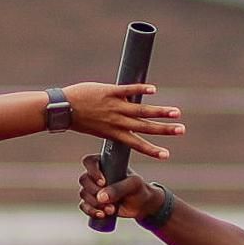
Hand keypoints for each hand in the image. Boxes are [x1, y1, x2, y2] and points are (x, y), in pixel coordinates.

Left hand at [62, 82, 183, 158]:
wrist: (62, 108)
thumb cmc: (78, 119)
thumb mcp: (98, 127)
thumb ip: (114, 125)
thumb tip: (128, 119)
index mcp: (114, 133)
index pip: (137, 143)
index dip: (152, 150)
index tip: (166, 155)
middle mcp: (117, 122)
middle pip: (145, 127)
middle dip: (164, 130)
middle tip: (181, 131)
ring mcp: (114, 106)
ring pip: (141, 110)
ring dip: (160, 112)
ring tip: (176, 113)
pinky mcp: (110, 92)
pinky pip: (128, 90)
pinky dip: (141, 89)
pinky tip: (154, 90)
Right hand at [77, 155, 166, 227]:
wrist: (141, 204)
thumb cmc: (138, 188)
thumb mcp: (133, 185)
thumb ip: (119, 188)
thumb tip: (101, 197)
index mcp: (105, 163)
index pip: (90, 161)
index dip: (93, 171)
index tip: (103, 182)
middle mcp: (95, 175)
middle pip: (84, 179)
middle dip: (94, 191)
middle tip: (107, 199)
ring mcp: (92, 189)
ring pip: (83, 193)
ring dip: (95, 203)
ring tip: (111, 209)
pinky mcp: (92, 202)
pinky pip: (84, 206)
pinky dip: (91, 211)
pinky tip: (101, 215)